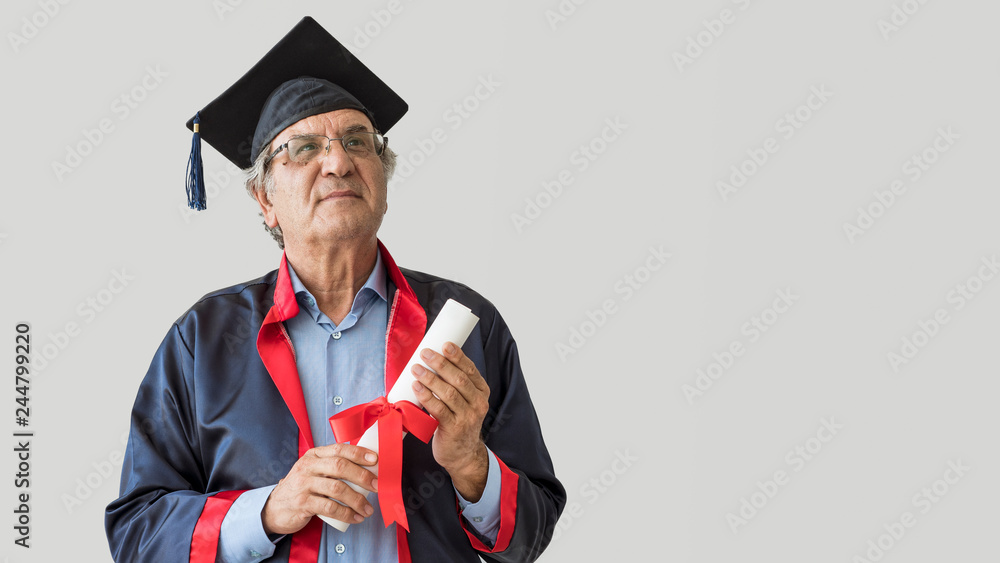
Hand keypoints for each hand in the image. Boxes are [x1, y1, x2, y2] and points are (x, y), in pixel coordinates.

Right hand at [261, 443, 378, 534]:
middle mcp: (308, 466)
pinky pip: (329, 507)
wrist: (275, 508)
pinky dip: (346, 513)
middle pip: (340, 466)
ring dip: (357, 500)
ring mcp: (304, 484)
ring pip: (337, 488)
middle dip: (362, 476)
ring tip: (368, 509)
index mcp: (314, 455)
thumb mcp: (314, 471)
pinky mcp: (302, 503)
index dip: (359, 453)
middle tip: (376, 487)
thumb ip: (333, 467)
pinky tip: (355, 518)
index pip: (339, 449)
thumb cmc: (303, 488)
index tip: (375, 460)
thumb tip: (368, 469)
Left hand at [411, 341, 490, 500]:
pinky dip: (427, 397)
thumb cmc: (458, 423)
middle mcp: (478, 403)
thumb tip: (432, 361)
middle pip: (459, 379)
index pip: (470, 370)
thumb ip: (454, 385)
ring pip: (448, 393)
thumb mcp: (464, 402)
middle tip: (425, 353)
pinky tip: (417, 388)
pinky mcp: (453, 429)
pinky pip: (439, 409)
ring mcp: (467, 417)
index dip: (457, 356)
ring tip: (416, 369)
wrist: (462, 455)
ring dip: (430, 379)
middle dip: (441, 364)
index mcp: (481, 392)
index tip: (444, 344)